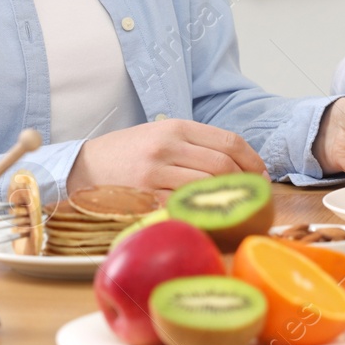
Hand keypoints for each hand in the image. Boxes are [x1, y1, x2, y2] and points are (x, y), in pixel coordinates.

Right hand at [65, 119, 265, 196]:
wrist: (83, 168)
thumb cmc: (127, 154)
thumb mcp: (160, 135)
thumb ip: (194, 144)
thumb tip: (238, 163)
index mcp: (176, 127)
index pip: (229, 142)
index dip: (252, 161)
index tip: (261, 176)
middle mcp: (167, 146)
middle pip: (223, 166)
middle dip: (245, 184)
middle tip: (253, 197)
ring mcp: (155, 173)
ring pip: (206, 188)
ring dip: (226, 201)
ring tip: (234, 209)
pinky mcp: (144, 198)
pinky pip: (184, 207)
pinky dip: (200, 213)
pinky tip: (207, 217)